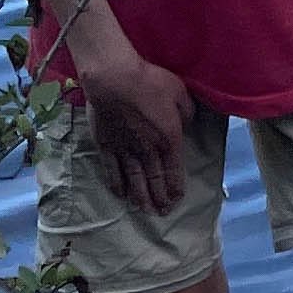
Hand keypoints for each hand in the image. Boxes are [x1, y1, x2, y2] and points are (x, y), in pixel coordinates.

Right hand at [77, 39, 197, 219]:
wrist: (114, 79)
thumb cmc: (149, 82)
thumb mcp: (180, 93)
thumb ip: (187, 112)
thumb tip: (186, 125)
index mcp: (168, 138)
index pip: (174, 169)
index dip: (175, 187)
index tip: (176, 200)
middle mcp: (147, 149)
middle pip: (154, 179)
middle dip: (159, 198)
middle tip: (162, 212)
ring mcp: (125, 149)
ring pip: (134, 179)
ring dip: (140, 196)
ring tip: (144, 209)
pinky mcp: (106, 146)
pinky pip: (112, 170)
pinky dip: (116, 184)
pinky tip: (119, 194)